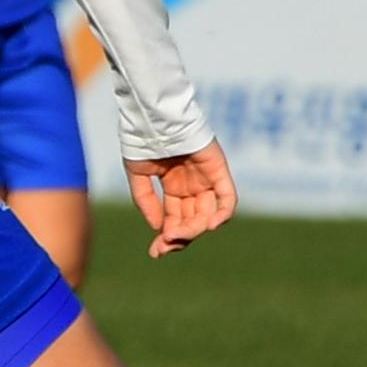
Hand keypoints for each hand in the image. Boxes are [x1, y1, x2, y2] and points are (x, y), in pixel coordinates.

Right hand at [128, 143, 236, 257]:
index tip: (155, 251)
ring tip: (176, 236)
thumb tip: (158, 228)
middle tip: (164, 246)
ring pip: (207, 214)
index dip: (167, 237)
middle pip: (192, 221)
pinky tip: (208, 226)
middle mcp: (193, 185)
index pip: (176, 219)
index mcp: (175, 186)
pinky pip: (228, 198)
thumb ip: (146, 201)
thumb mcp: (138, 175)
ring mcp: (207, 178)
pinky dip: (223, 214)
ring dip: (193, 230)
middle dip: (179, 237)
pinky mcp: (219, 170)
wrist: (152, 115)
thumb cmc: (143, 138)